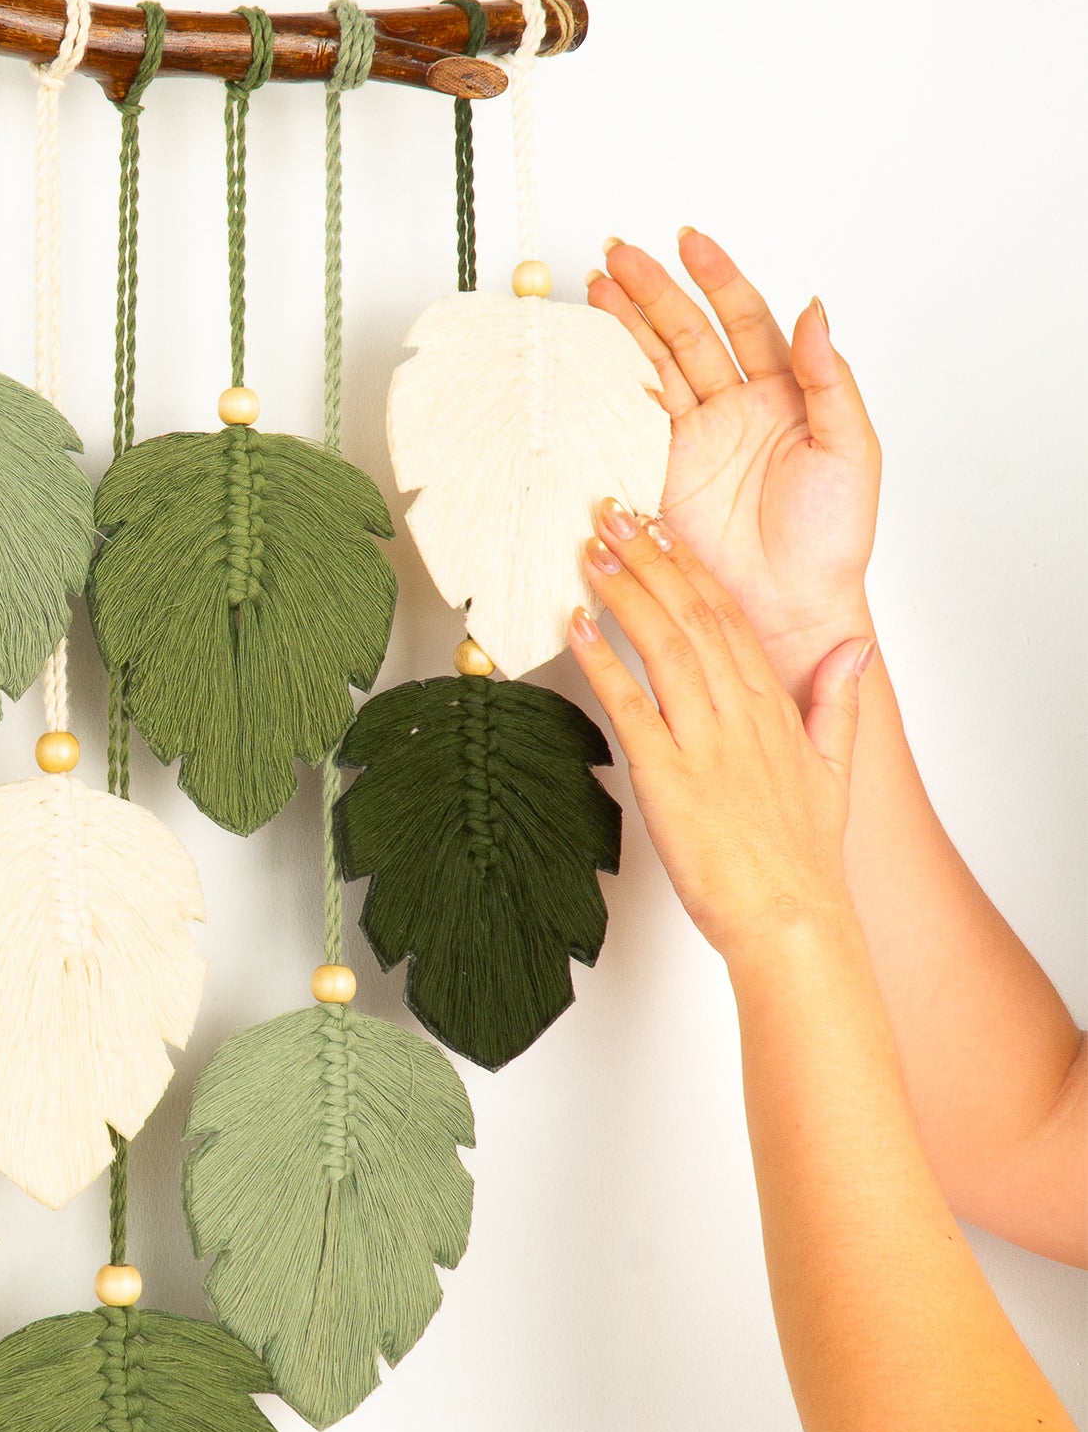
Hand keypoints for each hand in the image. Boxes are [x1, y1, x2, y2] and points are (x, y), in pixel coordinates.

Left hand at [566, 502, 873, 962]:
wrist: (792, 919)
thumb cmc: (803, 857)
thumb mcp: (835, 770)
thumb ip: (838, 702)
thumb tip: (856, 648)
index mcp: (772, 709)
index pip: (728, 617)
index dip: (691, 566)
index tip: (660, 526)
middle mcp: (739, 715)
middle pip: (693, 615)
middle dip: (650, 557)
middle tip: (610, 512)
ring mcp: (704, 742)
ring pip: (664, 645)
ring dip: (625, 591)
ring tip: (591, 548)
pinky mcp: (668, 775)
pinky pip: (630, 704)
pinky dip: (601, 658)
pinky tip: (575, 624)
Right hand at [590, 233, 878, 690]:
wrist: (790, 606)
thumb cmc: (832, 538)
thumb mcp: (852, 448)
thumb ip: (829, 378)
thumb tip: (814, 311)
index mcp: (786, 392)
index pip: (745, 318)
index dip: (717, 278)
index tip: (690, 243)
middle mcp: (736, 406)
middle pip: (689, 331)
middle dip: (654, 289)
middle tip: (620, 254)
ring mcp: (695, 436)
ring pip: (656, 361)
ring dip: (625, 321)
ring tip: (596, 283)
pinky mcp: (661, 468)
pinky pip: (632, 414)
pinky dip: (610, 378)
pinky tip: (591, 347)